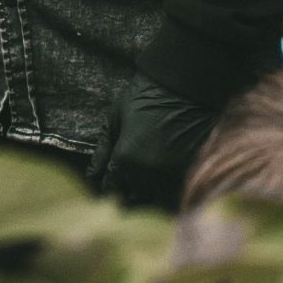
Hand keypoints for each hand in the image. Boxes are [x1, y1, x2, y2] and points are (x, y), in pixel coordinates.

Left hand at [95, 76, 219, 210]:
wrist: (183, 85)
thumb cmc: (144, 97)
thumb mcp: (115, 118)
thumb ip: (103, 150)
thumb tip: (91, 174)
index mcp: (125, 158)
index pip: (111, 186)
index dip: (109, 185)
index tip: (111, 182)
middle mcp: (147, 172)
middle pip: (134, 195)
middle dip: (129, 189)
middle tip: (131, 179)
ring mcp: (171, 173)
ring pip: (156, 197)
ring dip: (151, 191)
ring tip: (149, 177)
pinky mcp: (191, 170)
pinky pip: (177, 190)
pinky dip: (170, 186)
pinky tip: (166, 173)